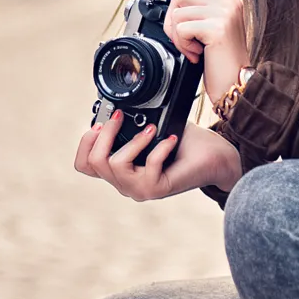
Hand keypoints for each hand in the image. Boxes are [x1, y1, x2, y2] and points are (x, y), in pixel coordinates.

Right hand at [73, 117, 242, 200]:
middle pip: (94, 163)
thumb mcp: (150, 127)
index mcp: (120, 169)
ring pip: (115, 165)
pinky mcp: (157, 190)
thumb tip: (115, 109)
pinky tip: (170, 139)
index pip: (84, 165)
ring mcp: (139, 189)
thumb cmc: (184, 142)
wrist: (215, 157)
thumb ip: (130, 124)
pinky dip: (159, 148)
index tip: (100, 123)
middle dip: (104, 134)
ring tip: (151, 129)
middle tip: (119, 116)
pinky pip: (148, 166)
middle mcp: (125, 183)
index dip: (85, 142)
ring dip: (132, 141)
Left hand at [155, 0, 249, 106]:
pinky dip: (183, 45)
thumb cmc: (223, 62)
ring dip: (178, 36)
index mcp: (229, 0)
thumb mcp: (214, 29)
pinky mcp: (217, 28)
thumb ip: (200, 12)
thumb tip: (172, 2)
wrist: (236, 83)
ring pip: (178, 13)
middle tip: (182, 40)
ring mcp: (224, 14)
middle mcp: (228, 3)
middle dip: (172, 21)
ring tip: (193, 49)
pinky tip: (197, 55)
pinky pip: (182, 29)